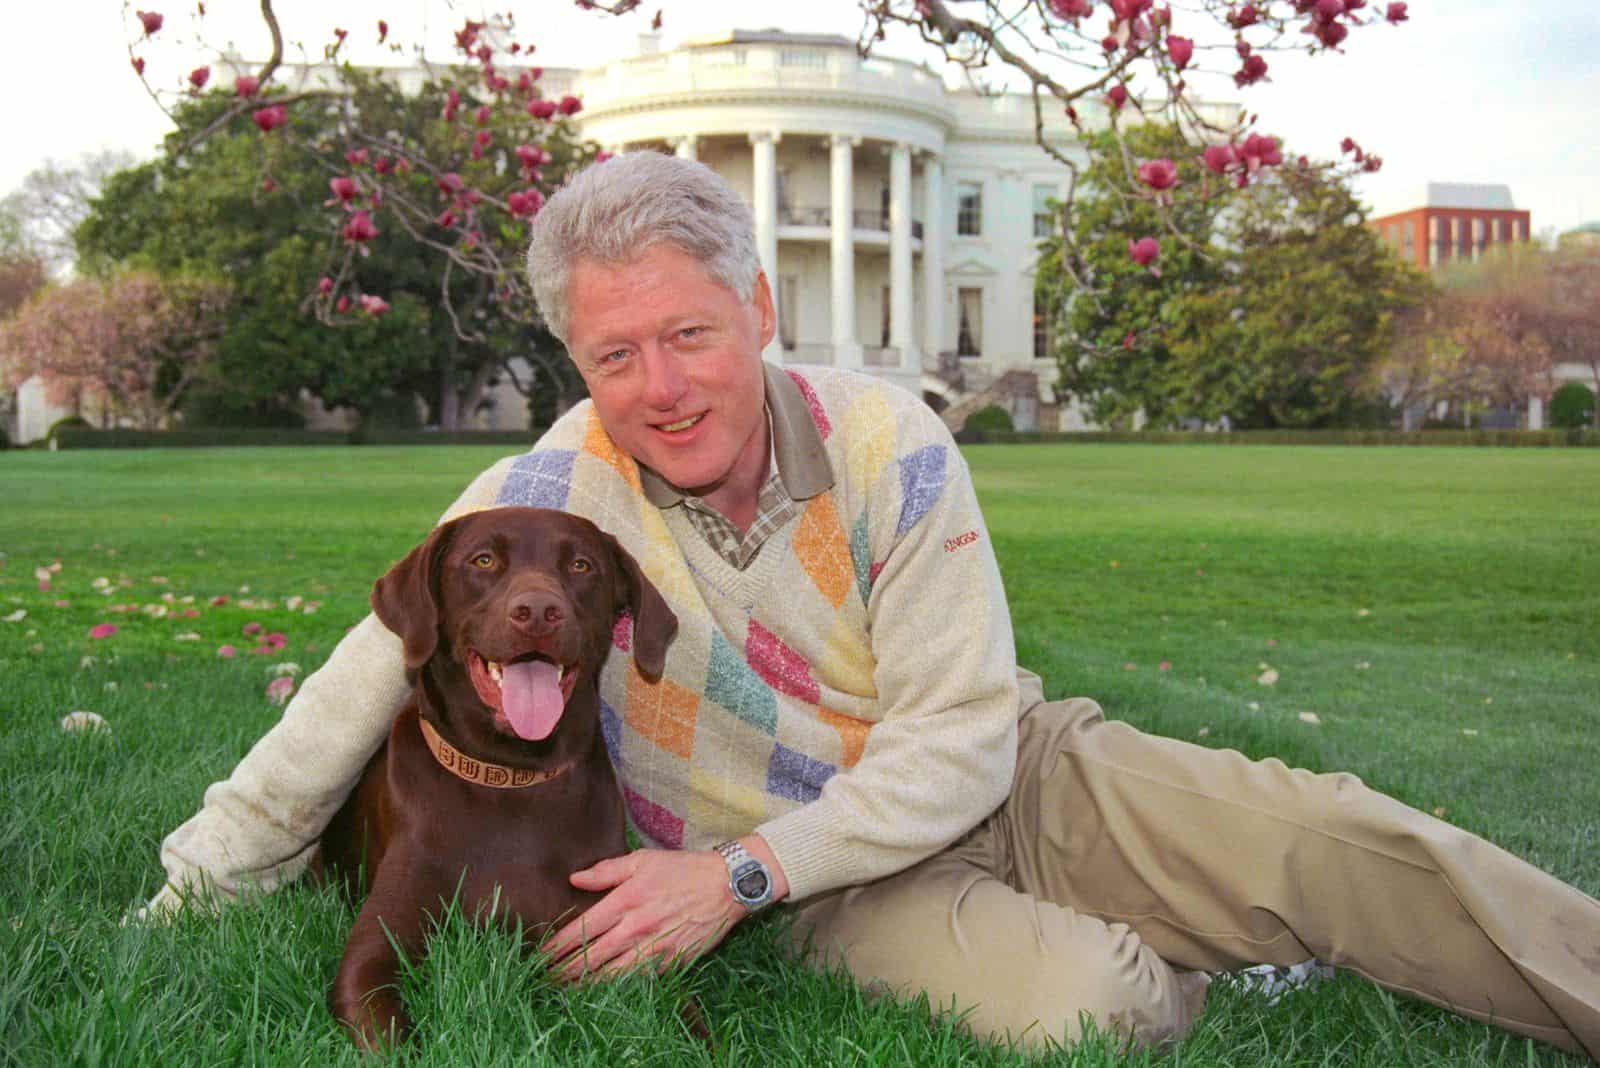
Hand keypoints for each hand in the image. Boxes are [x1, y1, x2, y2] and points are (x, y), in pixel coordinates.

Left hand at [544, 848, 743, 980]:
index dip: (558, 945)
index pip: (582, 929)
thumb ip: (606, 870)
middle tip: (546, 978)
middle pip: (591, 957)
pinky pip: (637, 980)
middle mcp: (636, 928)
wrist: (724, 886)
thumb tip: (574, 879)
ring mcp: (653, 949)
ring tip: (566, 990)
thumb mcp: (642, 860)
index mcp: (625, 901)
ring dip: (586, 984)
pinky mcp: (670, 962)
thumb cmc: (682, 869)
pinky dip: (617, 986)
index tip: (541, 955)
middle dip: (565, 970)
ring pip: (611, 974)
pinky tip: (603, 990)